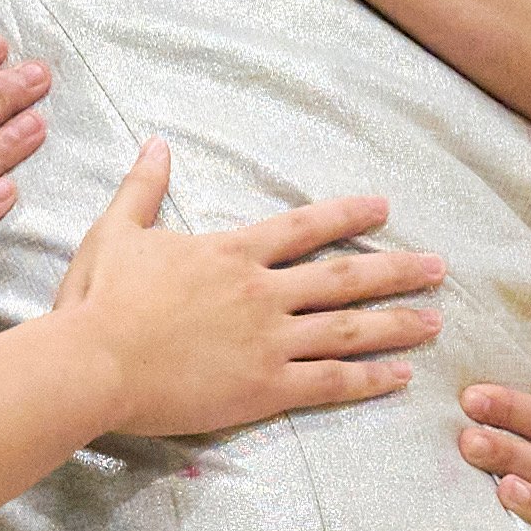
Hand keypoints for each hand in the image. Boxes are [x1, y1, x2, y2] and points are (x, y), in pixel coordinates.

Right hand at [51, 143, 443, 439]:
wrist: (91, 362)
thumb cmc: (97, 300)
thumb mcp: (117, 232)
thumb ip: (144, 188)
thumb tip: (157, 143)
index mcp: (231, 254)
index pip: (304, 228)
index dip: (347, 216)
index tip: (384, 208)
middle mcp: (261, 292)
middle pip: (344, 277)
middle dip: (397, 271)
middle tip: (439, 268)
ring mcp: (268, 341)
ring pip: (348, 329)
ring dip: (397, 323)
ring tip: (436, 320)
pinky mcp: (264, 388)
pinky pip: (329, 382)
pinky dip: (369, 379)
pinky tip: (401, 375)